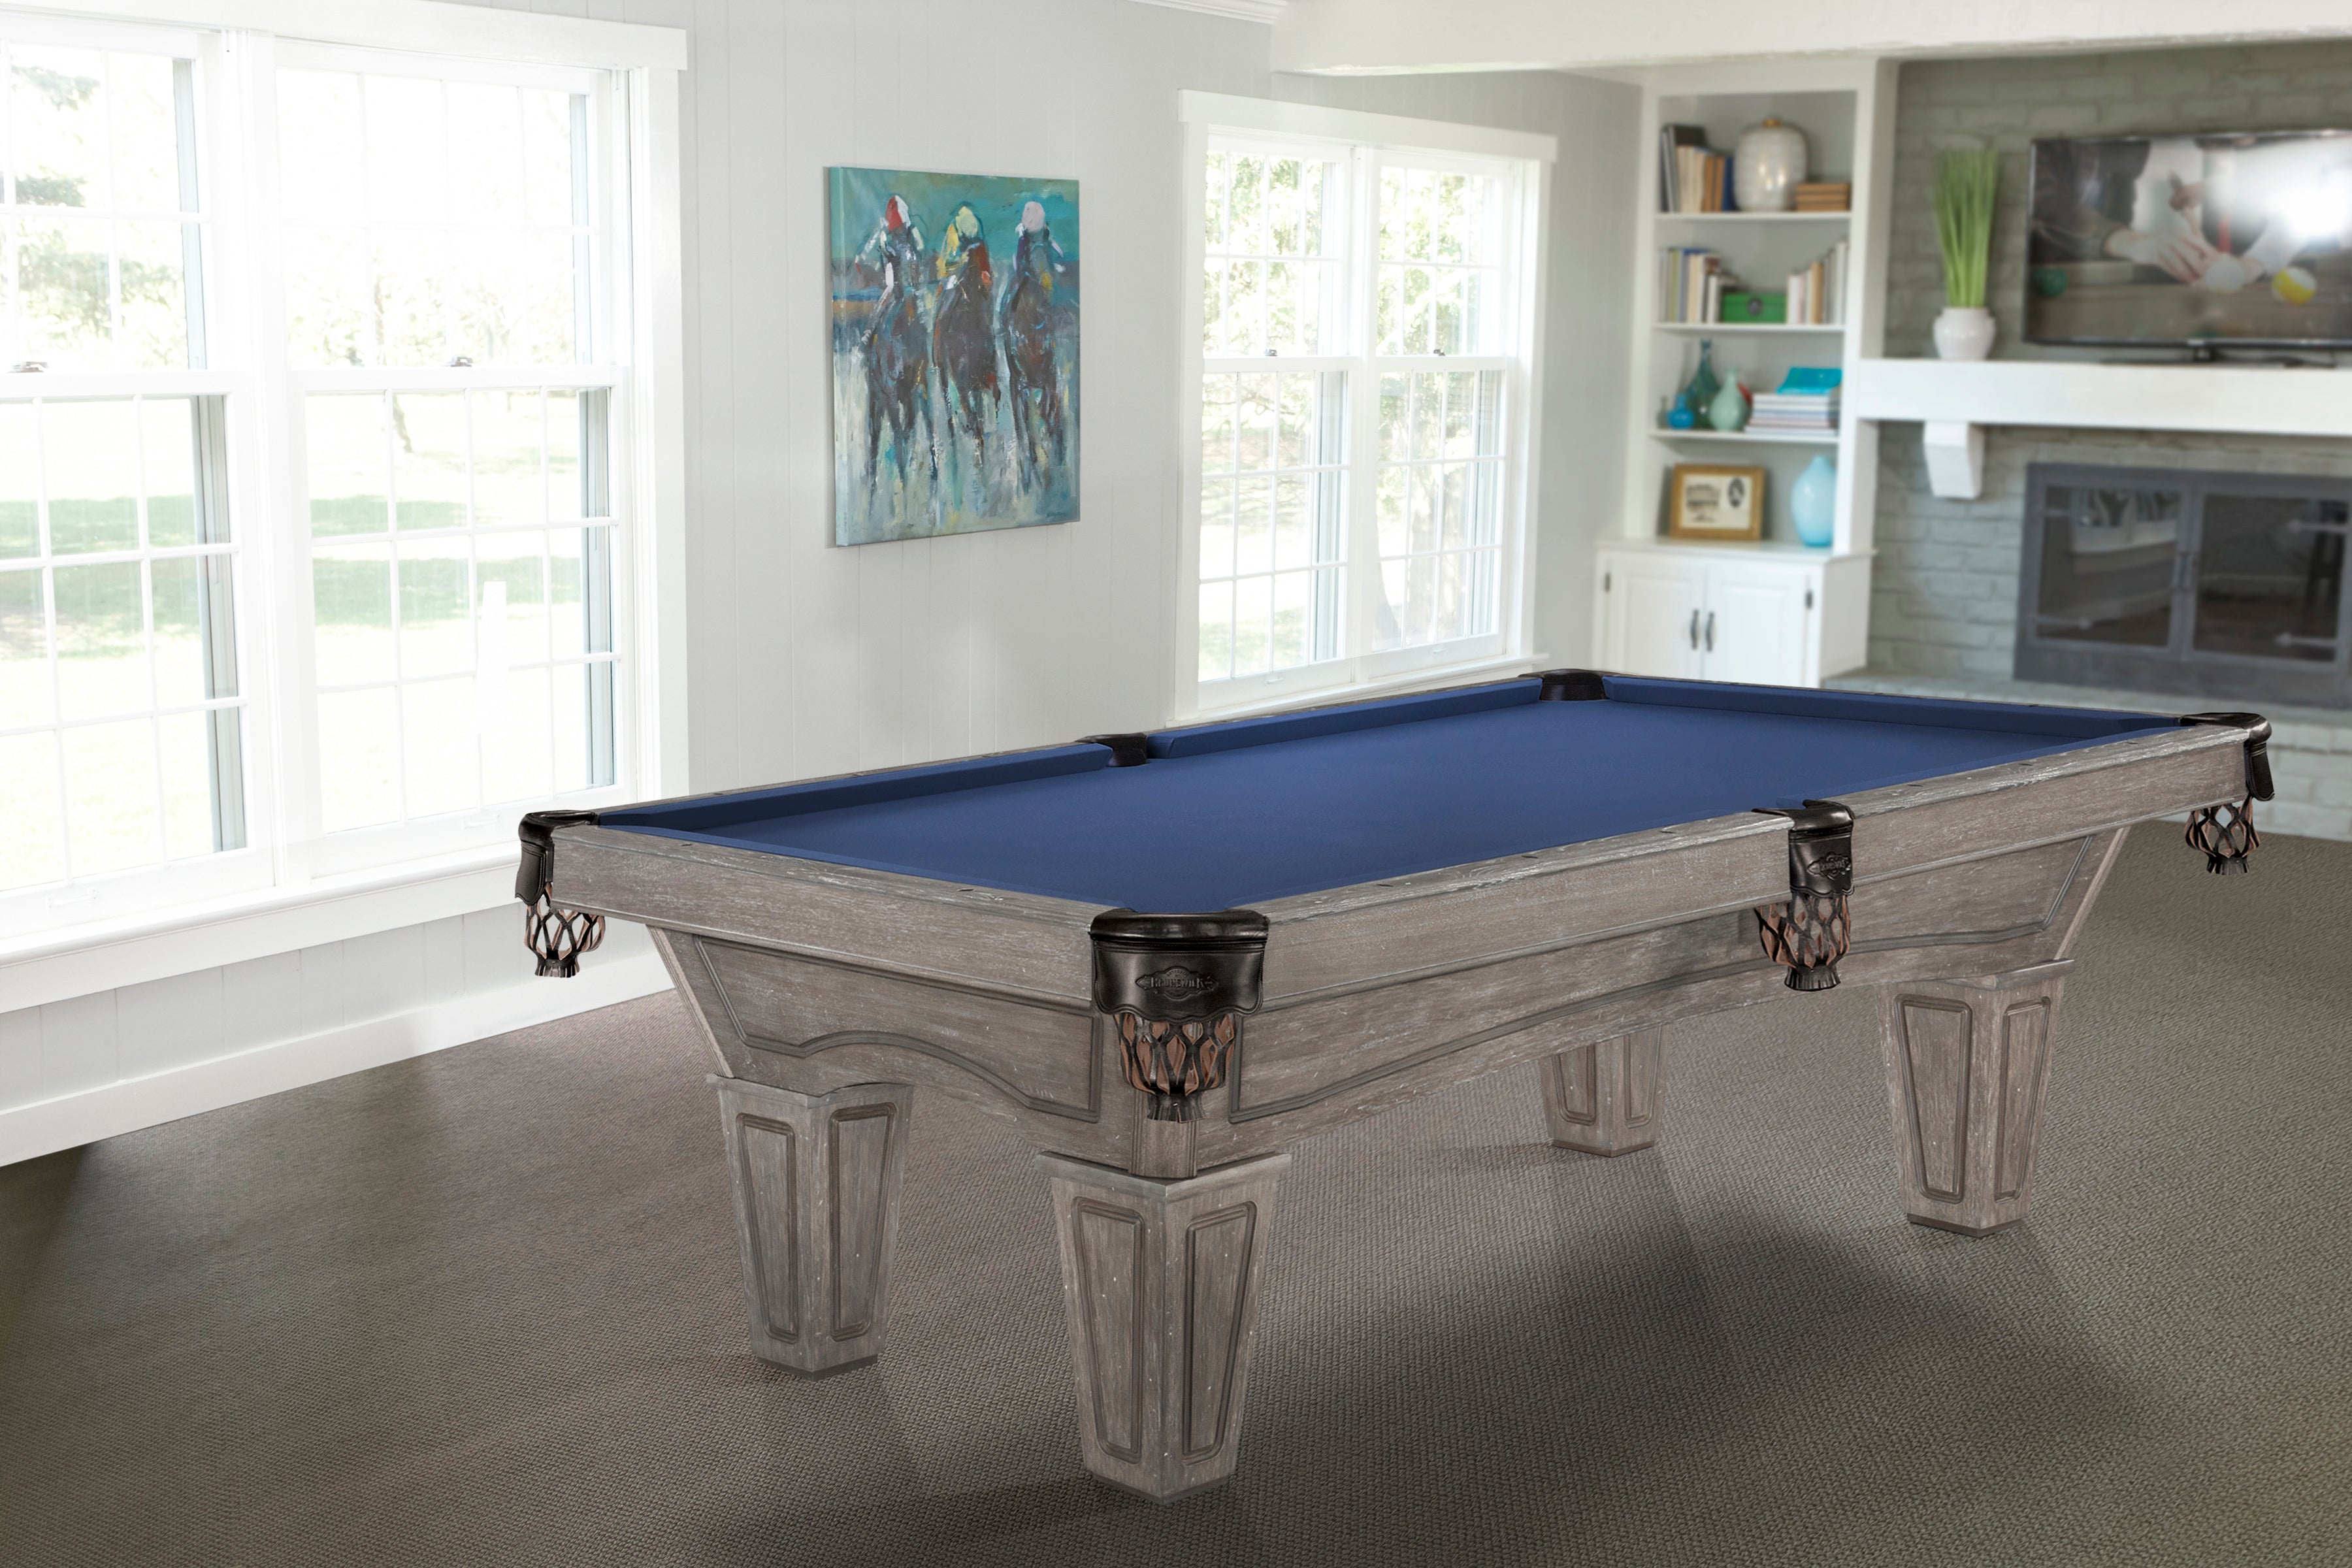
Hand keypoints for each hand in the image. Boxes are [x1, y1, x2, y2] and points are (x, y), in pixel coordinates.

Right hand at [2107, 227, 2221, 282]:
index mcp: (2182, 234)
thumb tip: (2208, 260)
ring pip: (2177, 261)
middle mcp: (2172, 238)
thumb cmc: (2162, 244)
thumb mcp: (2176, 240)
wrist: (2137, 244)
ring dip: (2186, 273)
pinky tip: (2182, 280)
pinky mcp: (2153, 256)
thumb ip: (2190, 247)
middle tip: (2208, 275)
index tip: (2218, 260)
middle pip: (2189, 252)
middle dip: (2199, 265)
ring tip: (2194, 281)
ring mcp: (2162, 247)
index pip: (2199, 242)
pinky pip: (2167, 267)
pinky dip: (2176, 275)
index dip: (2209, 251)